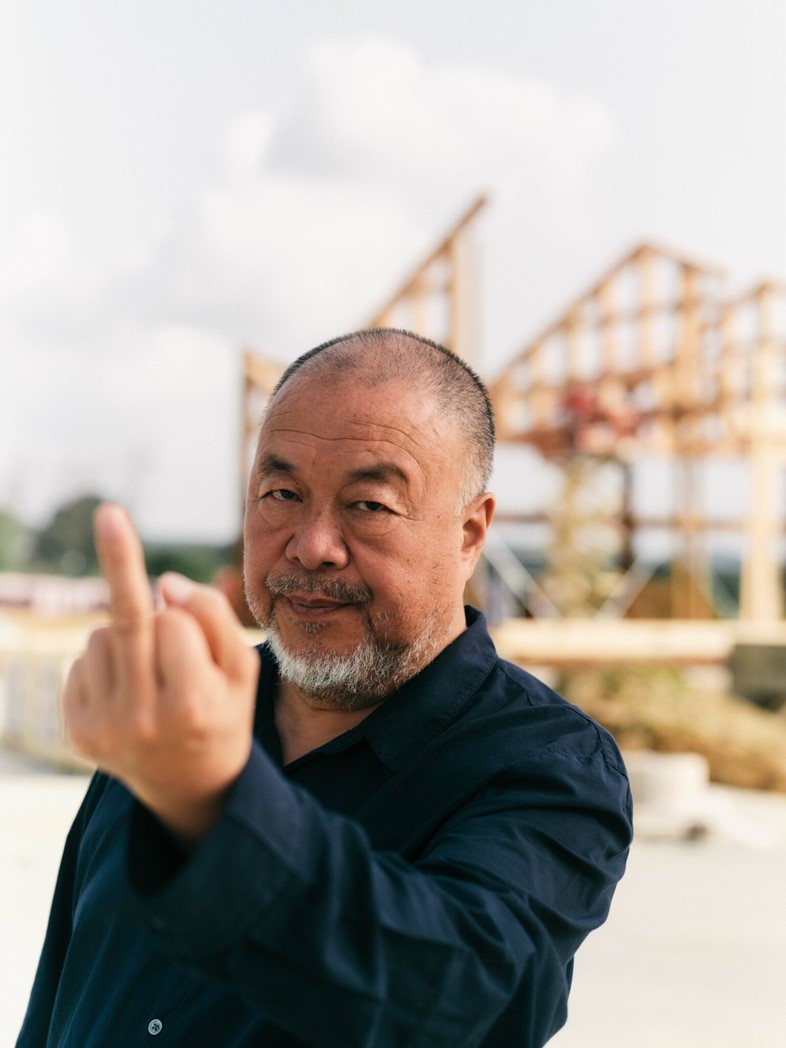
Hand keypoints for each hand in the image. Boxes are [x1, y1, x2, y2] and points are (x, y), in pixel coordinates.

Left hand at [63, 504, 258, 842]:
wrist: (190, 786)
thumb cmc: (222, 711)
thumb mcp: (240, 668)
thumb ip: (213, 617)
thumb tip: (162, 583)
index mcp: (192, 705)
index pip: (173, 622)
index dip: (185, 614)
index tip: (179, 600)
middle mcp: (143, 721)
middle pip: (129, 619)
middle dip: (122, 561)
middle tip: (110, 511)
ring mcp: (104, 730)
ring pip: (100, 637)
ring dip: (125, 637)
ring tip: (151, 673)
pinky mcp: (77, 732)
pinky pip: (80, 662)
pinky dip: (102, 662)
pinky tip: (127, 690)